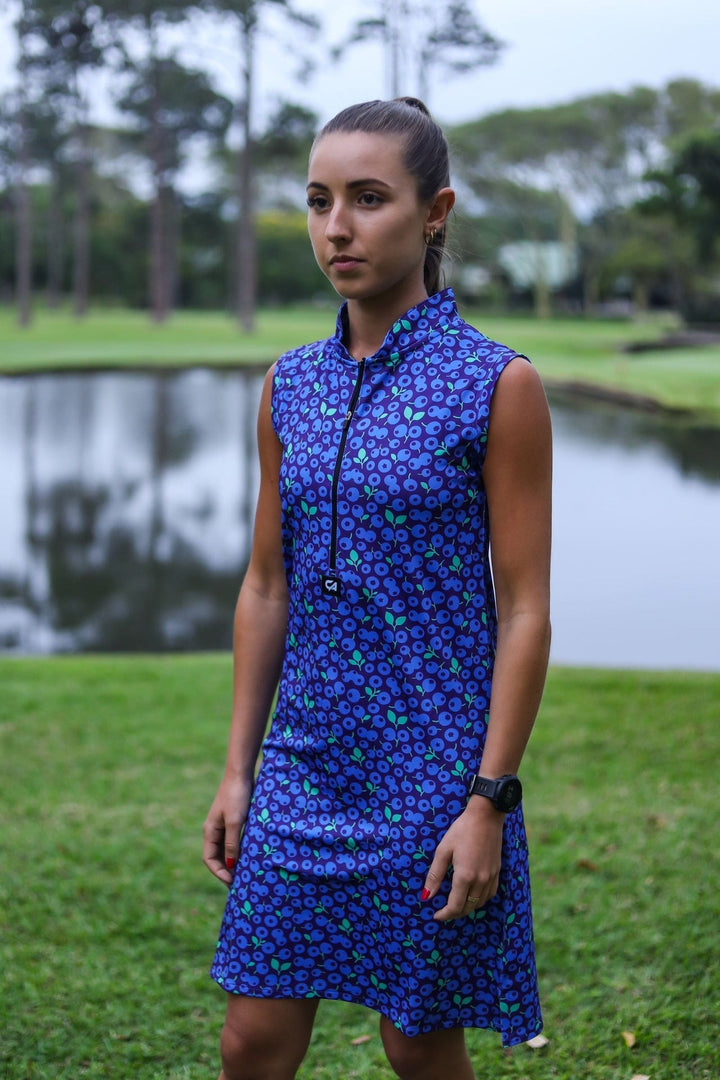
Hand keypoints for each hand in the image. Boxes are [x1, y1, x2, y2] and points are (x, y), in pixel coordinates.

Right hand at [202, 773, 253, 886]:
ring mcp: (224, 825)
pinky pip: (234, 841)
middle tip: (239, 884)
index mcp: (210, 831)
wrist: (241, 773)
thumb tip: (231, 865)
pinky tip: (250, 857)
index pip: (209, 859)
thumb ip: (232, 843)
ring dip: (233, 862)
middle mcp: (215, 830)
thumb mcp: (235, 821)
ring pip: (226, 850)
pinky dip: (239, 851)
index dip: (219, 872)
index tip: (232, 882)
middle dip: (226, 871)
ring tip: (245, 875)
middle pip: (217, 857)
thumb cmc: (237, 796)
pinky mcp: (234, 820)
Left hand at [422, 798, 504, 920]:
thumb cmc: (461, 830)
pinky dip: (480, 900)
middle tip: (443, 912)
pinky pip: (489, 894)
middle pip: (467, 908)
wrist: (486, 816)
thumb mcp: (443, 850)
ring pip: (479, 903)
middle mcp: (480, 880)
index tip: (435, 916)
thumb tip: (426, 896)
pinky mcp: (497, 872)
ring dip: (467, 908)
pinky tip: (472, 895)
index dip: (444, 915)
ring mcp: (491, 877)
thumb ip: (435, 875)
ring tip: (455, 904)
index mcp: (465, 876)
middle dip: (454, 914)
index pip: (455, 906)